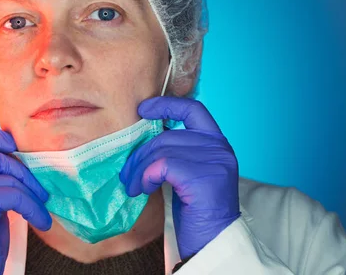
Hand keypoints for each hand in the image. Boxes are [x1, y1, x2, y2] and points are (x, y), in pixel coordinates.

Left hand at [119, 97, 240, 258]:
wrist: (213, 240)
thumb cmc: (197, 208)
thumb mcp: (188, 171)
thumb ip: (177, 150)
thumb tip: (144, 135)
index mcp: (217, 142)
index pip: (193, 109)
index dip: (167, 105)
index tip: (143, 109)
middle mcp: (219, 148)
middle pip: (167, 136)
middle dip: (140, 153)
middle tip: (126, 173)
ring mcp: (214, 162)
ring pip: (161, 150)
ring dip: (139, 169)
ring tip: (132, 186)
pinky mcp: (204, 178)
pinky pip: (162, 165)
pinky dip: (146, 176)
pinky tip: (143, 189)